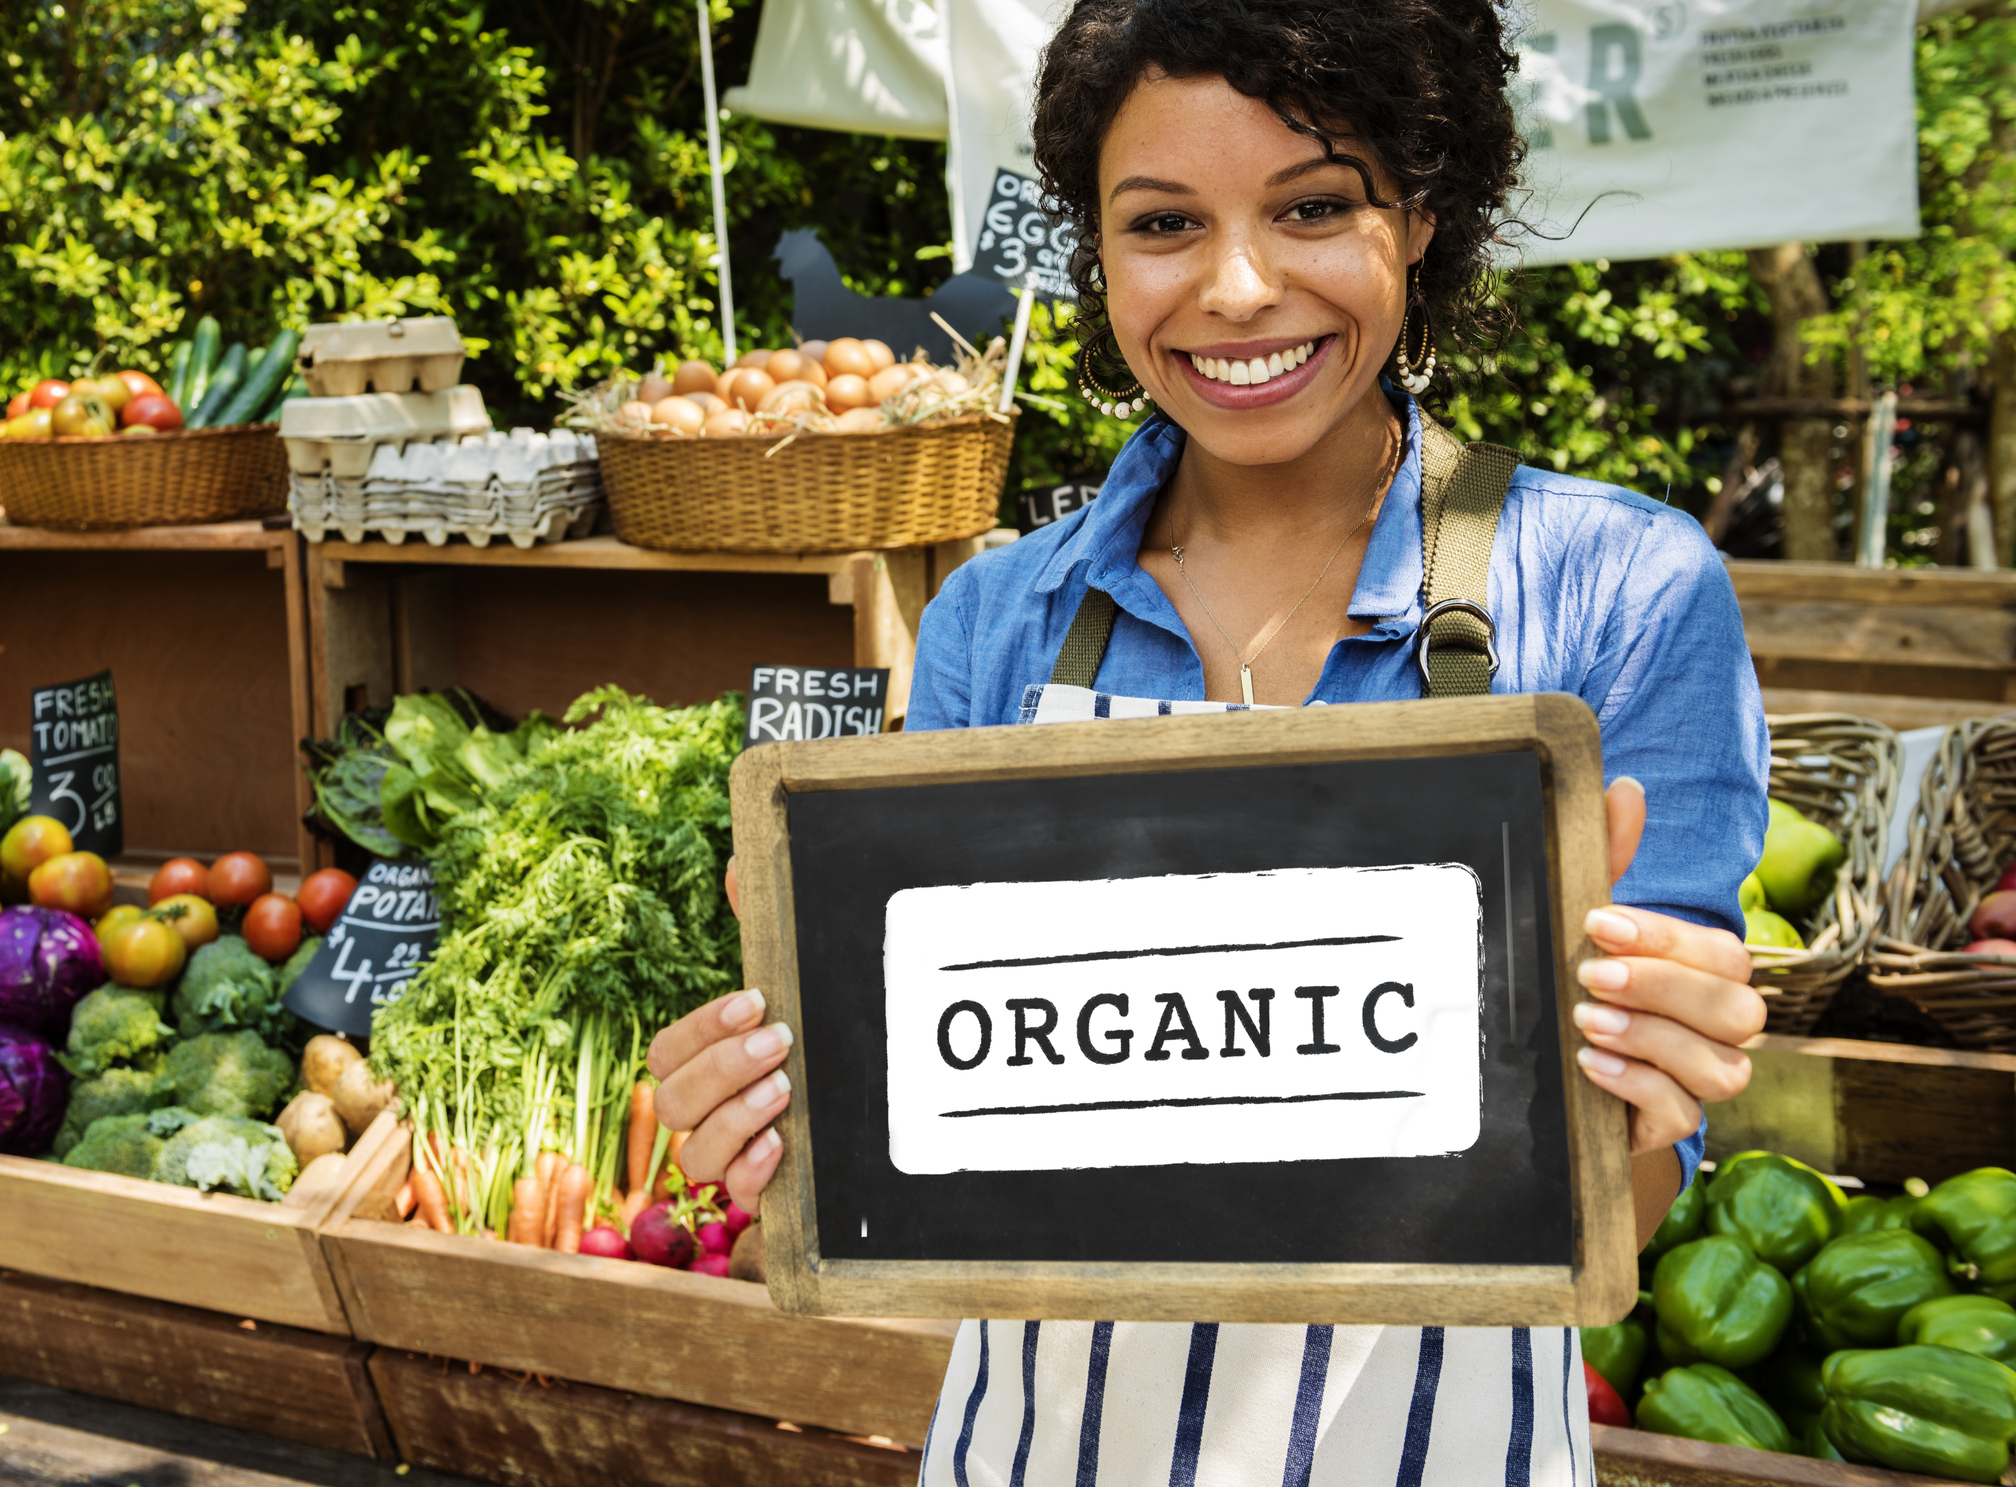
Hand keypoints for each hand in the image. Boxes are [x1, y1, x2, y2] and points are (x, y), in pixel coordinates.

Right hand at [643, 856, 789, 1213]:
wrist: (872, 1103)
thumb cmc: (817, 1037)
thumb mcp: (797, 985)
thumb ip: (764, 931)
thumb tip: (739, 866)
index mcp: (702, 1065)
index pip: (665, 1052)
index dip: (701, 1028)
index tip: (757, 1000)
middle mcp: (706, 1115)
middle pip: (670, 1103)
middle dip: (720, 1069)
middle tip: (779, 1041)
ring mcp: (731, 1159)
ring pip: (692, 1157)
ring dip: (732, 1120)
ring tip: (784, 1090)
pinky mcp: (765, 1194)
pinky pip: (736, 1197)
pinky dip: (752, 1173)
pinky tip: (782, 1145)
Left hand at [1575, 778, 1764, 1155]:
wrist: (1553, 1069)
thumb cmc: (1583, 979)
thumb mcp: (1588, 923)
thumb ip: (1611, 857)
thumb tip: (1625, 788)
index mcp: (1708, 974)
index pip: (1721, 953)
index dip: (1665, 938)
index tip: (1598, 922)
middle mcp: (1719, 1028)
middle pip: (1738, 1010)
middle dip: (1663, 988)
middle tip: (1590, 973)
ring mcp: (1698, 1080)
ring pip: (1721, 1068)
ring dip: (1652, 1039)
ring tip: (1587, 1019)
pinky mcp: (1666, 1124)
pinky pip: (1680, 1113)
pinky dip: (1638, 1086)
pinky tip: (1591, 1063)